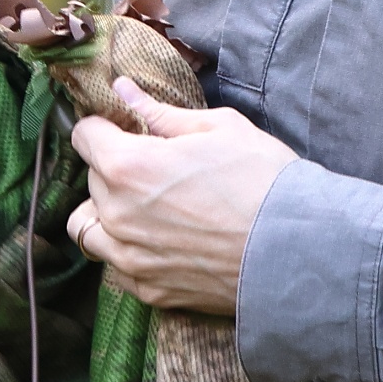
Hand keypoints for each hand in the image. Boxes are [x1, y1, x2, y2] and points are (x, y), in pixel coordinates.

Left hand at [66, 77, 298, 313]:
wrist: (298, 249)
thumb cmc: (262, 180)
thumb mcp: (218, 128)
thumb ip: (161, 113)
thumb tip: (125, 90)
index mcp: (129, 166)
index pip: (84, 136)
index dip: (105, 125)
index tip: (126, 128)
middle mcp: (118, 215)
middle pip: (91, 179)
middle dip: (114, 166)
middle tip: (155, 165)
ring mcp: (130, 258)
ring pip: (89, 227)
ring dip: (106, 211)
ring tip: (145, 205)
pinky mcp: (149, 290)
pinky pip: (115, 266)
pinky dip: (126, 249)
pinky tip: (159, 239)